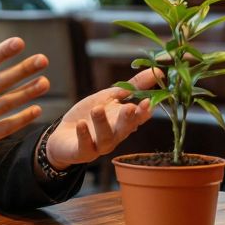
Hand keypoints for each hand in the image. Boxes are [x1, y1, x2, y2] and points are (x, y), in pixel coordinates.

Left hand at [43, 68, 157, 169]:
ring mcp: (99, 145)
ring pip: (105, 139)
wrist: (64, 135)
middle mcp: (115, 136)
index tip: (148, 102)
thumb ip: (134, 86)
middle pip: (124, 130)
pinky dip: (83, 135)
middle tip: (130, 108)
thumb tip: (159, 72)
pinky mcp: (82, 152)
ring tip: (97, 110)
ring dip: (103, 124)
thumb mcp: (112, 96)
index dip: (144, 112)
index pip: (138, 118)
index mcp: (124, 122)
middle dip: (128, 119)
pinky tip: (81, 124)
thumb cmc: (91, 114)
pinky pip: (84, 146)